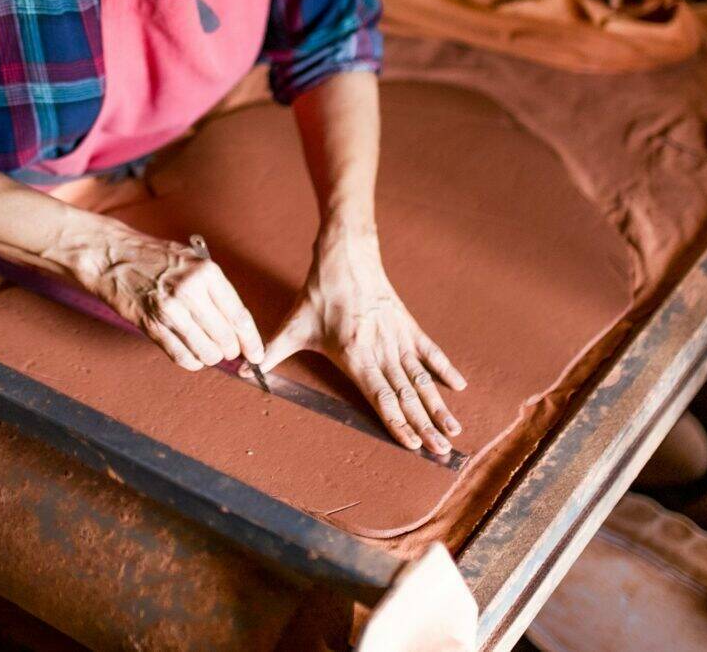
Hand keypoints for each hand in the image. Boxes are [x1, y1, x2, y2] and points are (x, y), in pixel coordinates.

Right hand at [66, 221, 265, 371]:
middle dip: (231, 350)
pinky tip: (192, 354)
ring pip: (207, 352)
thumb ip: (215, 290)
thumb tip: (237, 324)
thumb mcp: (192, 261)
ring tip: (208, 350)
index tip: (256, 354)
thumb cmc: (153, 257)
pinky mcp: (152, 326)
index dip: (252, 341)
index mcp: (206, 273)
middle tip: (228, 350)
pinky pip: (182, 357)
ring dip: (211, 357)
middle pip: (226, 338)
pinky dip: (192, 362)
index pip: (239, 316)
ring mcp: (170, 311)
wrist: (112, 255)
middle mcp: (191, 291)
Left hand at [265, 230, 465, 453]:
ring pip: (421, 379)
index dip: (397, 423)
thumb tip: (247, 371)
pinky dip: (444, 368)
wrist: (346, 254)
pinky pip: (430, 351)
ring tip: (453, 431)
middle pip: (406, 395)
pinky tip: (459, 387)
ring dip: (438, 405)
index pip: (379, 397)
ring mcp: (397, 337)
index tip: (412, 445)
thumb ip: (273, 351)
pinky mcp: (407, 324)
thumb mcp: (293, 324)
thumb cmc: (320, 291)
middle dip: (424, 425)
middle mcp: (380, 350)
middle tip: (442, 451)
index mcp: (354, 354)